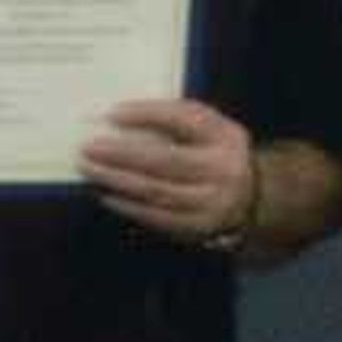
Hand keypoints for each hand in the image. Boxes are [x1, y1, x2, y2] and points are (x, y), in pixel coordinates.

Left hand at [79, 97, 258, 248]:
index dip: (147, 114)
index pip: (183, 119)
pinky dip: (129, 206)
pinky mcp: (198, 228)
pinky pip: (157, 217)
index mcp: (224, 137)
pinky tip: (107, 195)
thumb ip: (178, 117)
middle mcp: (221, 170)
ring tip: (90, 169)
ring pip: (156, 191)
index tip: (112, 113)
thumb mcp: (211, 127)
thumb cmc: (217, 153)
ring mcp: (210, 203)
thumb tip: (124, 116)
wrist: (252, 198)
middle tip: (89, 148)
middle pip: (165, 161)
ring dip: (117, 181)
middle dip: (122, 154)